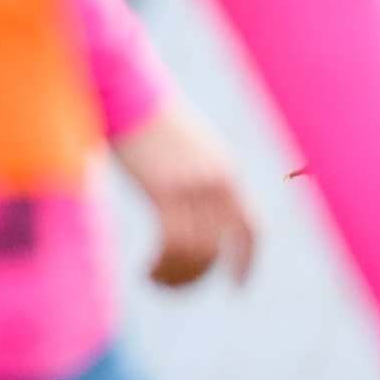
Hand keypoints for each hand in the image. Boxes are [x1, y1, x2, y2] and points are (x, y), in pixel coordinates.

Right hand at [109, 99, 257, 287]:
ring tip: (156, 280)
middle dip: (199, 275)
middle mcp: (218, 182)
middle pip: (220, 247)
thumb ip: (197, 179)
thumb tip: (193, 212)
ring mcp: (193, 185)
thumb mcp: (187, 150)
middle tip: (173, 287)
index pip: (252, 227)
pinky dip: (162, 266)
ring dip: (177, 275)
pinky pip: (173, 243)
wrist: (127, 92)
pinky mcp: (164, 190)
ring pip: (197, 250)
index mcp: (227, 172)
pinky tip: (147, 273)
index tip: (238, 287)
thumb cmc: (149, 122)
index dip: (248, 261)